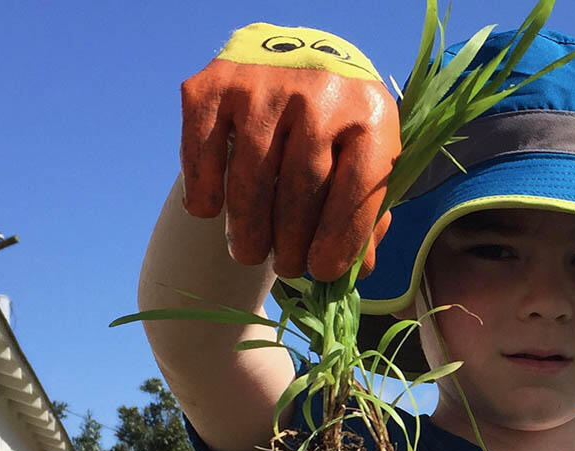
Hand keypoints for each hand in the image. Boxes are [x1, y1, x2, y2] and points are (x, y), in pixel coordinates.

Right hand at [180, 23, 399, 280]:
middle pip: (302, 186)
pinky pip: (203, 151)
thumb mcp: (367, 158)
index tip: (323, 272)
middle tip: (286, 268)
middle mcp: (321, 90)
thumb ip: (368, 213)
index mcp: (371, 113)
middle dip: (291, 242)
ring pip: (252, 176)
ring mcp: (266, 83)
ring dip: (248, 228)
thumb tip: (359, 271)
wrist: (292, 54)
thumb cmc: (337, 125)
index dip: (341, 238)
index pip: (358, 187)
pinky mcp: (215, 84)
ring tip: (250, 253)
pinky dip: (205, 190)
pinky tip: (210, 211)